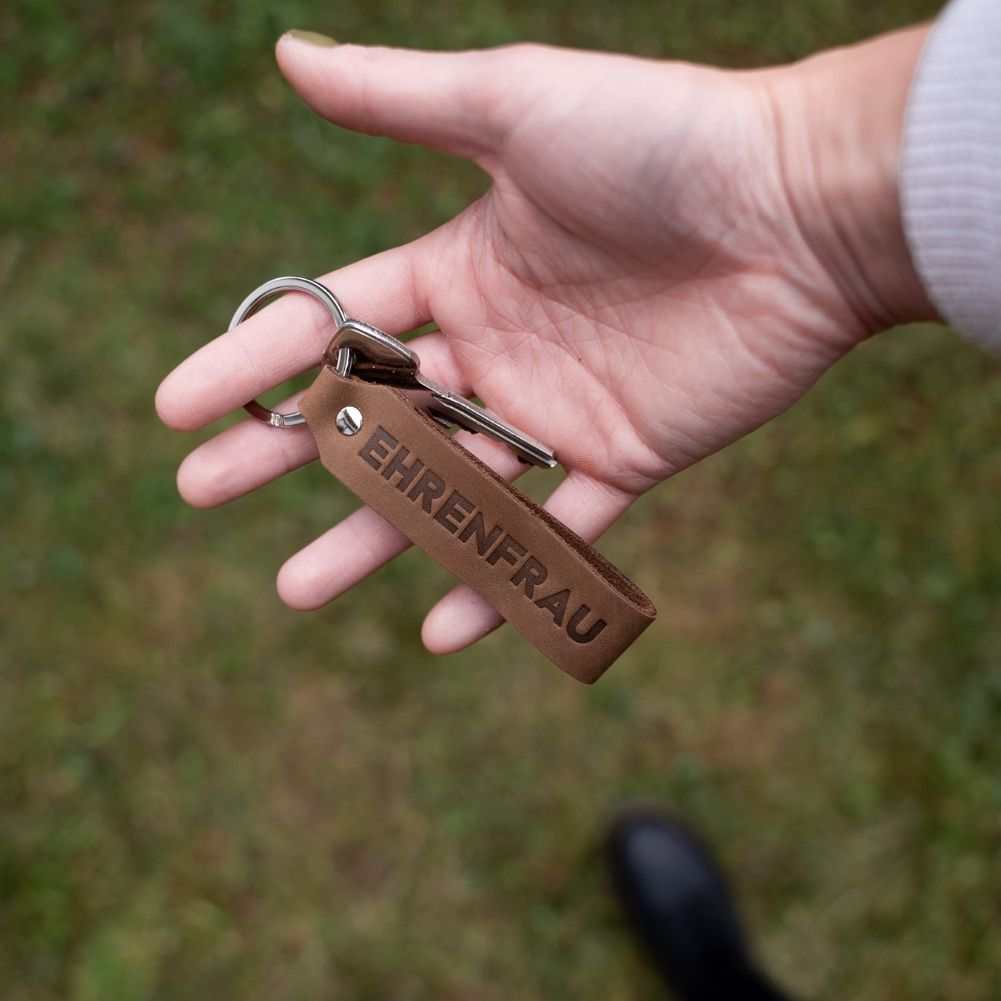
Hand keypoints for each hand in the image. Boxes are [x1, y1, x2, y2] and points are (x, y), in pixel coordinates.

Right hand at [156, 28, 935, 654]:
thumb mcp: (513, 107)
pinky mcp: (622, 457)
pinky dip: (503, 579)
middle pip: (373, 415)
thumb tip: (285, 54)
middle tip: (205, 494)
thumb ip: (398, 99)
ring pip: (447, 487)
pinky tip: (443, 626)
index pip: (332, 324)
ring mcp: (554, 409)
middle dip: (287, 456)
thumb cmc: (662, 141)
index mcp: (461, 268)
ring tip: (296, 591)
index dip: (253, 364)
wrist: (800, 203)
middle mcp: (497, 345)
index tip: (177, 408)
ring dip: (374, 538)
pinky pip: (553, 532)